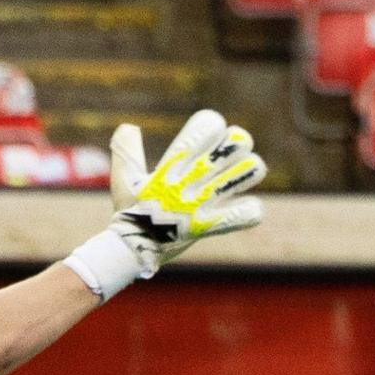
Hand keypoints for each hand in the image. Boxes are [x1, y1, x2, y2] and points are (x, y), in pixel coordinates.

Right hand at [104, 109, 266, 275]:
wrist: (132, 248)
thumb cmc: (130, 210)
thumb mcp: (124, 177)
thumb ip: (126, 149)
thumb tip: (128, 126)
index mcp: (169, 168)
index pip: (198, 134)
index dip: (210, 126)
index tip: (214, 129)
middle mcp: (186, 183)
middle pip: (225, 150)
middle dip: (236, 143)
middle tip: (239, 146)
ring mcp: (198, 205)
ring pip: (236, 178)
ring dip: (246, 173)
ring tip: (251, 168)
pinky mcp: (207, 226)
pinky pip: (238, 217)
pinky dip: (248, 211)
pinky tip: (250, 206)